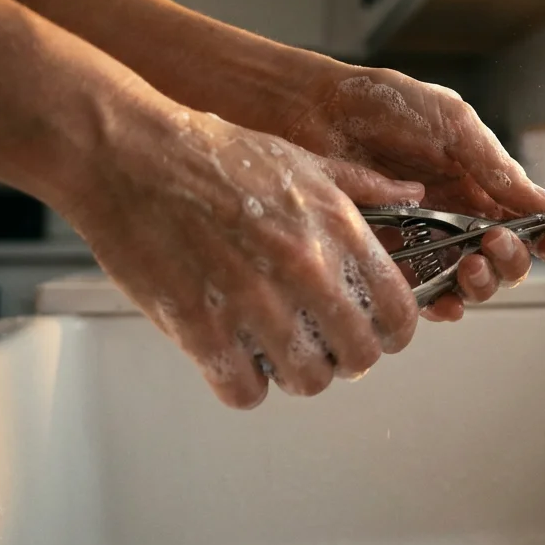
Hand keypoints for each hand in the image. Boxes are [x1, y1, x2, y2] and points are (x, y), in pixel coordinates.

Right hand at [68, 106, 425, 408]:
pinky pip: (244, 391)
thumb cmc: (213, 153)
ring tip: (277, 351)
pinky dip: (242, 385)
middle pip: (359, 356)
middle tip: (323, 346)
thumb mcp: (303, 158)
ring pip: (307, 381)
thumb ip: (363, 187)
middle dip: (346, 358)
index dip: (391, 331)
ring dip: (295, 373)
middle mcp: (304, 268)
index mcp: (336, 228)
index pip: (398, 312)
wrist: (131, 156)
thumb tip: (412, 194)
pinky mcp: (201, 328)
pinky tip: (234, 360)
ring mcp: (253, 302)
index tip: (375, 331)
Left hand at [282, 66, 544, 320]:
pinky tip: (446, 298)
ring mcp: (423, 241)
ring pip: (469, 283)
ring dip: (482, 284)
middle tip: (496, 243)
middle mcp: (457, 218)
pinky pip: (423, 295)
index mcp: (479, 184)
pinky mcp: (388, 259)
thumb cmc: (383, 104)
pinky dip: (442, 304)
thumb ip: (496, 167)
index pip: (526, 222)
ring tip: (470, 265)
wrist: (316, 110)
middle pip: (503, 261)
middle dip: (511, 262)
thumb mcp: (453, 124)